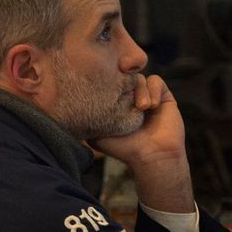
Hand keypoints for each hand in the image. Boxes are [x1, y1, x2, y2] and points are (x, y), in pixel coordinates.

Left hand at [94, 75, 192, 213]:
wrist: (152, 156)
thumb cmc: (124, 148)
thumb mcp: (97, 135)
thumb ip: (86, 119)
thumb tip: (68, 104)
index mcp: (114, 104)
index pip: (107, 82)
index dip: (105, 80)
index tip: (103, 85)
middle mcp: (129, 98)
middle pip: (123, 76)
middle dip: (122, 80)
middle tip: (123, 88)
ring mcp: (146, 96)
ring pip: (138, 77)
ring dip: (139, 90)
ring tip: (142, 108)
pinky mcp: (163, 96)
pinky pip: (156, 80)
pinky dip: (153, 89)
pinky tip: (152, 105)